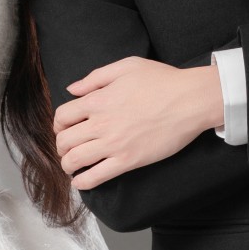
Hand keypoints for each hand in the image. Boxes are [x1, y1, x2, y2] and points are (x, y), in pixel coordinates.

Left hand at [53, 57, 223, 190]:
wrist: (190, 100)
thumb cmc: (162, 80)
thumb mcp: (126, 66)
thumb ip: (95, 77)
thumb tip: (72, 89)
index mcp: (97, 100)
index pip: (62, 116)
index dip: (58, 124)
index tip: (64, 128)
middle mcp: (100, 123)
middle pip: (64, 140)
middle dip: (61, 146)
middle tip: (68, 148)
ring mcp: (113, 144)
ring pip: (74, 161)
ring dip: (67, 165)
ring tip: (71, 166)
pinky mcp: (128, 161)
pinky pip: (96, 177)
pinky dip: (82, 183)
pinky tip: (80, 182)